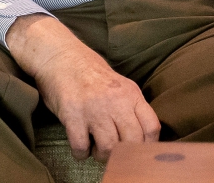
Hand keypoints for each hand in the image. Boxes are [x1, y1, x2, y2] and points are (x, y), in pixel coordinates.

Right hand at [6, 15, 159, 160]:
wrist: (61, 57)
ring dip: (102, 155)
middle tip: (114, 152)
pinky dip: (81, 154)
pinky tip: (80, 146)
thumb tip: (143, 136)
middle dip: (124, 154)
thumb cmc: (91, 74)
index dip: (148, 145)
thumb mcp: (120, 85)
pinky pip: (81, 147)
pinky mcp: (72, 116)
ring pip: (109, 148)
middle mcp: (116, 101)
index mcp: (131, 94)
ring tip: (96, 149)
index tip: (139, 151)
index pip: (151, 127)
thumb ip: (132, 106)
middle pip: (132, 141)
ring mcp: (94, 109)